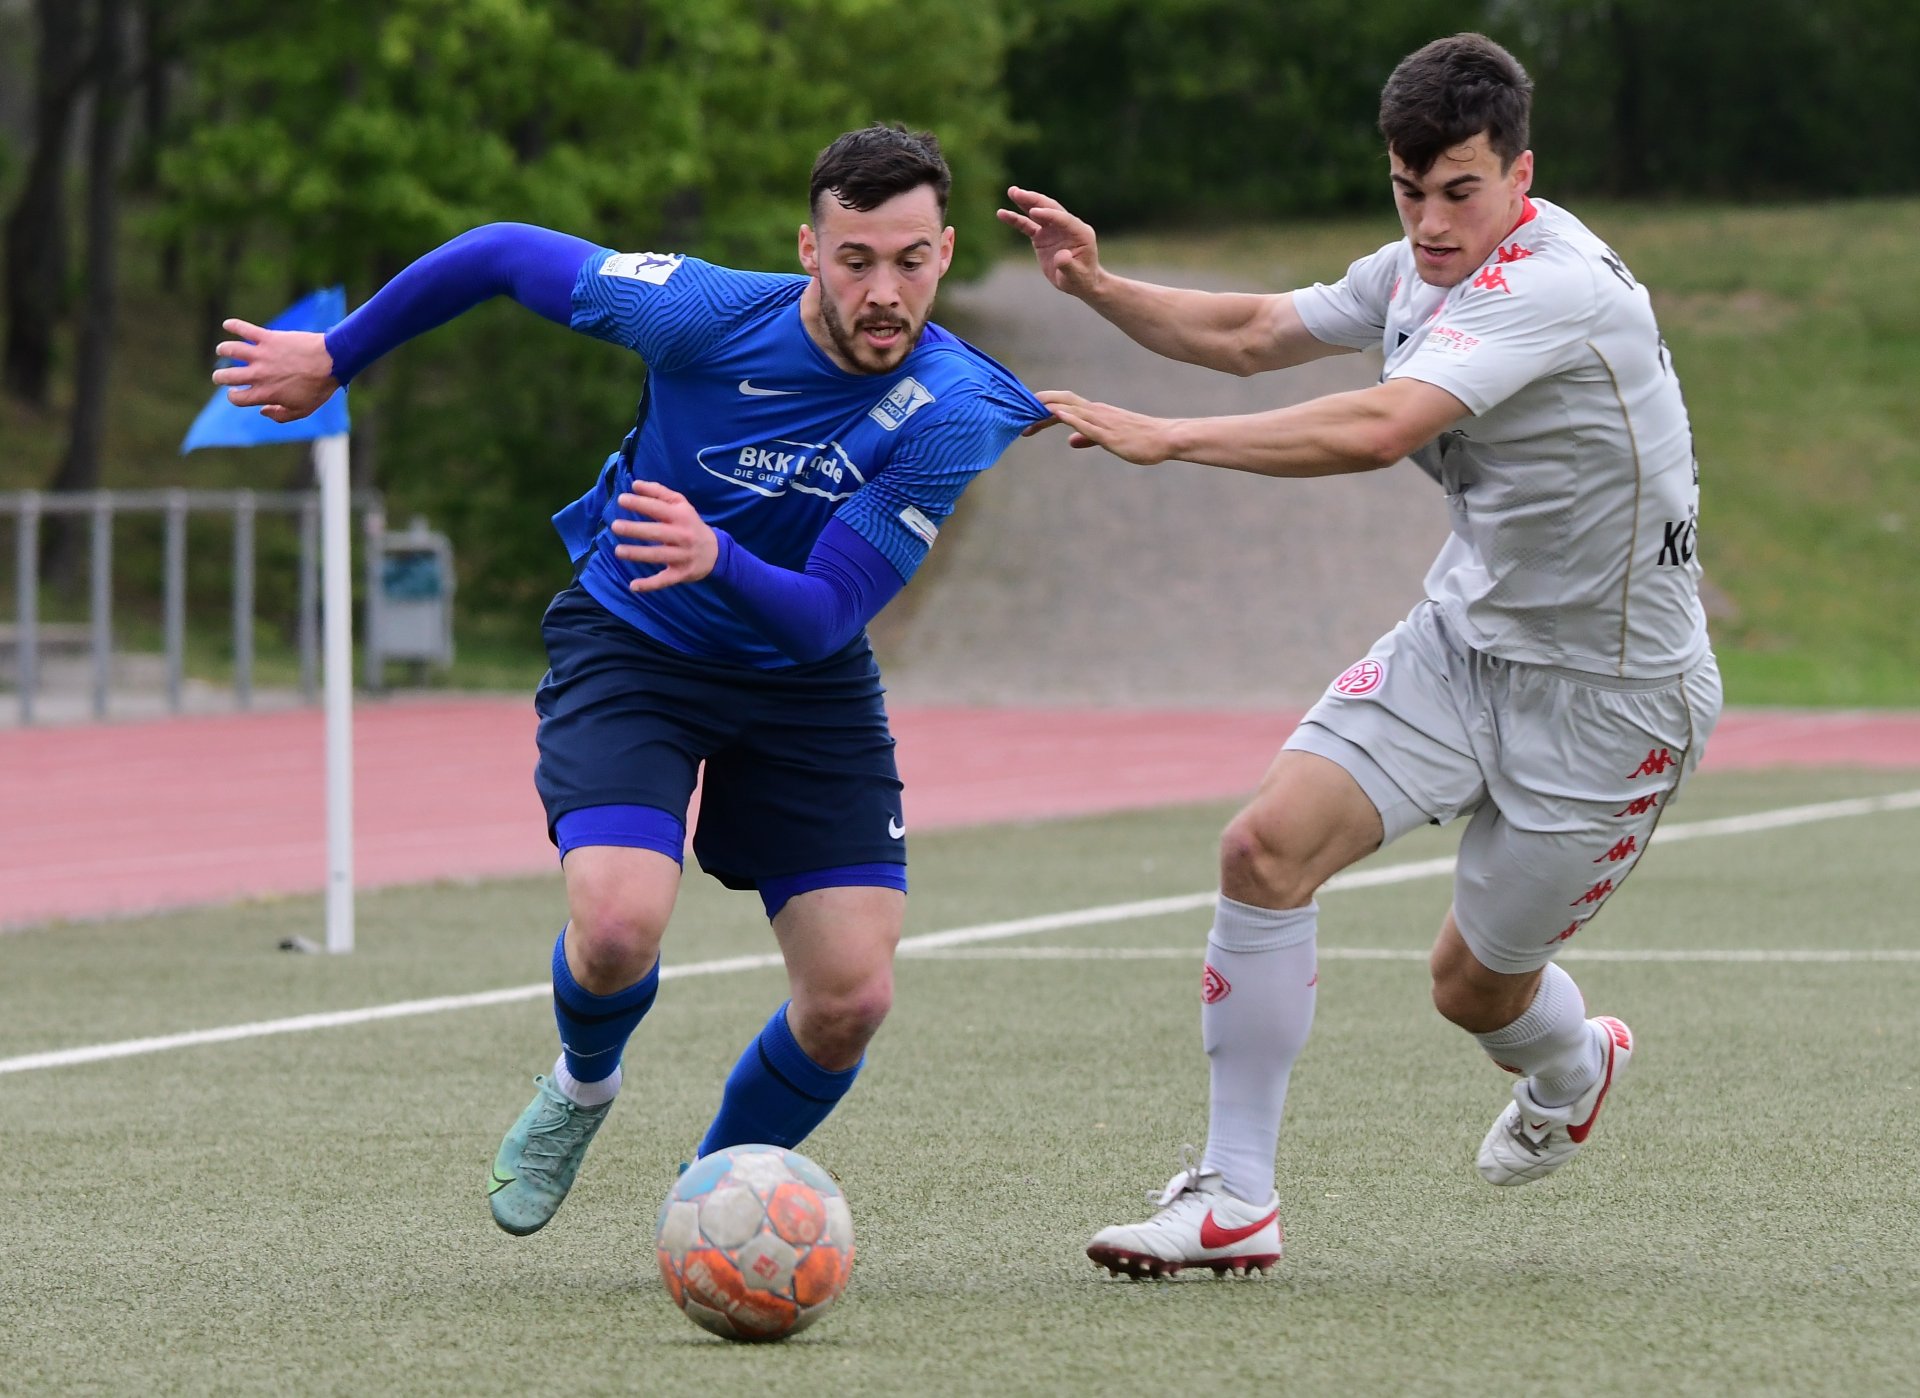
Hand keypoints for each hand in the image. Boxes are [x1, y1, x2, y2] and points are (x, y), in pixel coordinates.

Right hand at [210, 321, 339, 422]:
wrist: (331, 361)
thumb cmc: (319, 387)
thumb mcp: (302, 410)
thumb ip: (280, 415)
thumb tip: (261, 411)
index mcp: (265, 393)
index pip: (236, 398)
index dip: (233, 396)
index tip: (235, 392)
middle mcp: (259, 375)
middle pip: (226, 376)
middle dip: (220, 377)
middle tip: (221, 375)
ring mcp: (262, 355)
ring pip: (230, 350)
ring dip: (223, 350)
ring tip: (223, 350)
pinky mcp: (268, 338)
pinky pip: (245, 329)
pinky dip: (233, 325)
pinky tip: (228, 325)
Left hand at [610, 479, 718, 590]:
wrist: (715, 552)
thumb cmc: (690, 524)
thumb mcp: (680, 505)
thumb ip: (658, 492)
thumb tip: (635, 484)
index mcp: (682, 516)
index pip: (659, 508)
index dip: (641, 503)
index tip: (621, 500)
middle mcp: (683, 536)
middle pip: (657, 533)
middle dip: (636, 529)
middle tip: (615, 526)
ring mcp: (683, 556)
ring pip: (658, 556)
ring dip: (637, 554)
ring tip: (618, 551)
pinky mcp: (682, 573)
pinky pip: (664, 580)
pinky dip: (649, 585)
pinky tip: (633, 586)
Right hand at [997, 186, 1102, 299]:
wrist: (1079, 283)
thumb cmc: (1081, 280)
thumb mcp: (1076, 276)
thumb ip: (1068, 266)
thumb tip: (1061, 256)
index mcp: (1081, 232)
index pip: (1063, 219)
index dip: (1049, 214)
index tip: (1034, 212)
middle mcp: (1067, 226)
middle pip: (1050, 208)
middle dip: (1034, 200)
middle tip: (1017, 192)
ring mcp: (1054, 229)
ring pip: (1038, 213)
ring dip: (1025, 202)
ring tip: (1011, 191)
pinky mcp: (1043, 236)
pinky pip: (1028, 225)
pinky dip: (1016, 220)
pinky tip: (1002, 213)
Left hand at [1035, 390, 1177, 464]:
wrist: (1164, 438)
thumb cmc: (1139, 439)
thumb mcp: (1108, 439)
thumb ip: (1089, 438)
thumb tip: (1071, 441)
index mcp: (1095, 413)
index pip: (1064, 407)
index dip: (1044, 410)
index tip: (1026, 417)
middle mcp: (1097, 412)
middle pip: (1063, 403)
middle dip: (1040, 406)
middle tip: (1018, 414)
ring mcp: (1103, 422)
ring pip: (1072, 410)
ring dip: (1050, 408)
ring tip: (1030, 407)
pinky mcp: (1110, 434)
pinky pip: (1087, 424)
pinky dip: (1071, 418)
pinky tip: (1057, 414)